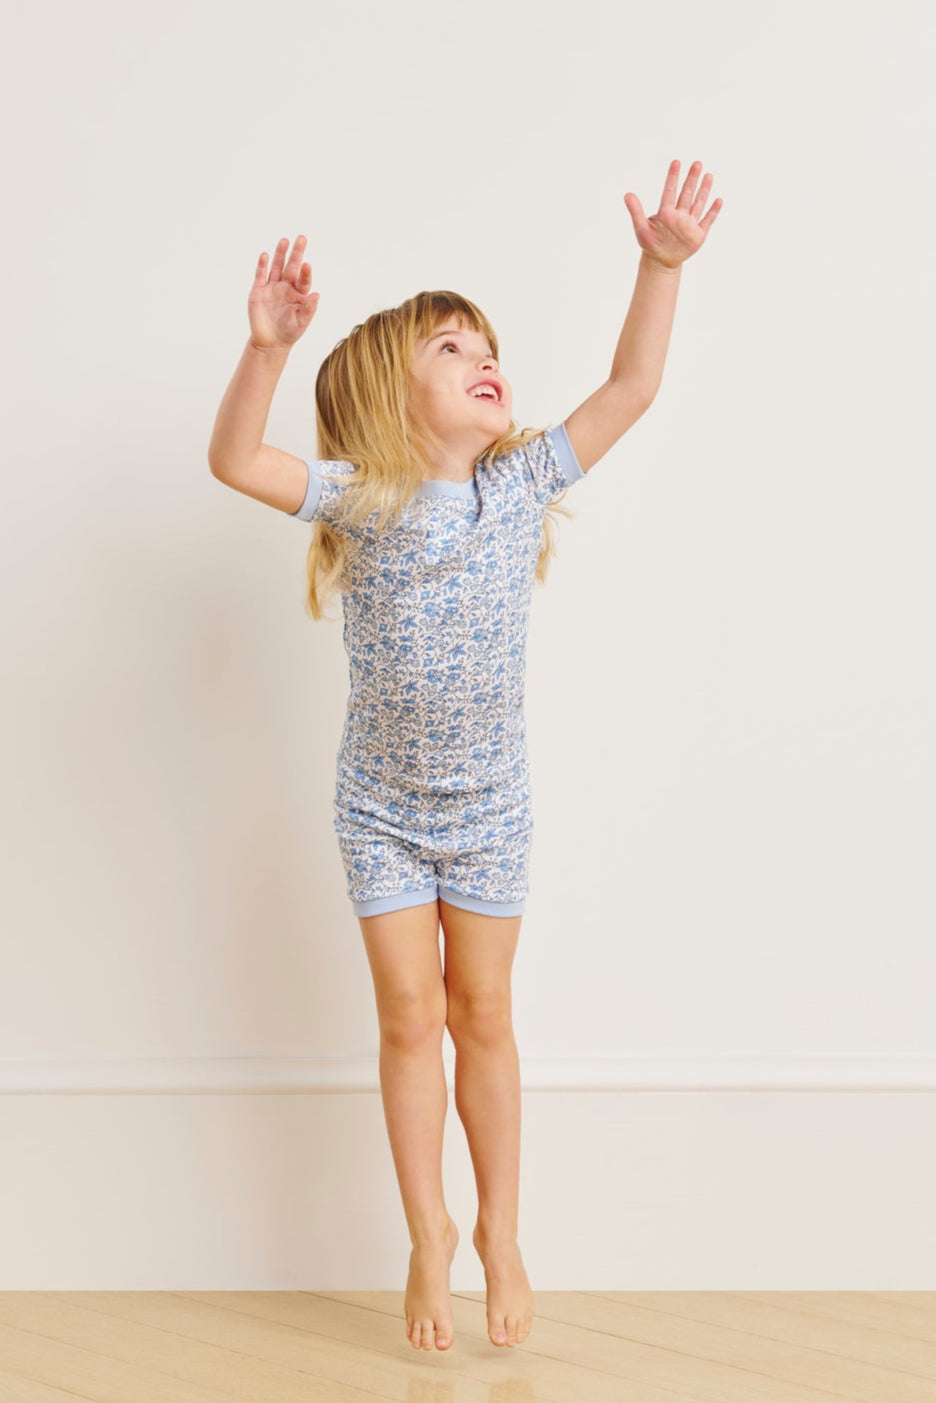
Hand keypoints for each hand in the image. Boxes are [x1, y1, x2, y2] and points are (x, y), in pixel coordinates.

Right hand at [247, 235, 319, 350]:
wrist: (270, 342)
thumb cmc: (289, 332)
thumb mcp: (302, 322)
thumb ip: (309, 308)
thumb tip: (317, 295)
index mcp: (299, 293)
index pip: (303, 279)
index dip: (305, 272)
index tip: (307, 265)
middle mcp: (286, 287)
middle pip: (291, 267)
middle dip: (296, 253)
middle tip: (302, 238)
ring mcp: (272, 287)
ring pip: (276, 267)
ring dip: (280, 254)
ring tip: (285, 241)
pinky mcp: (258, 291)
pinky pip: (260, 275)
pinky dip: (262, 266)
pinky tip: (265, 255)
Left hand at [623, 160, 722, 268]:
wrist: (661, 261)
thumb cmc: (650, 244)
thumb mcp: (641, 228)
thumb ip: (636, 211)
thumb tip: (627, 194)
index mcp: (666, 212)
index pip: (669, 191)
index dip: (672, 177)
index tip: (676, 162)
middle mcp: (679, 215)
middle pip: (687, 194)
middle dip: (692, 179)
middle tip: (697, 163)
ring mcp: (690, 224)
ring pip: (698, 203)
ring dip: (704, 190)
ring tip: (708, 175)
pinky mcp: (698, 234)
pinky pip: (707, 221)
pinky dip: (713, 211)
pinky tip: (718, 200)